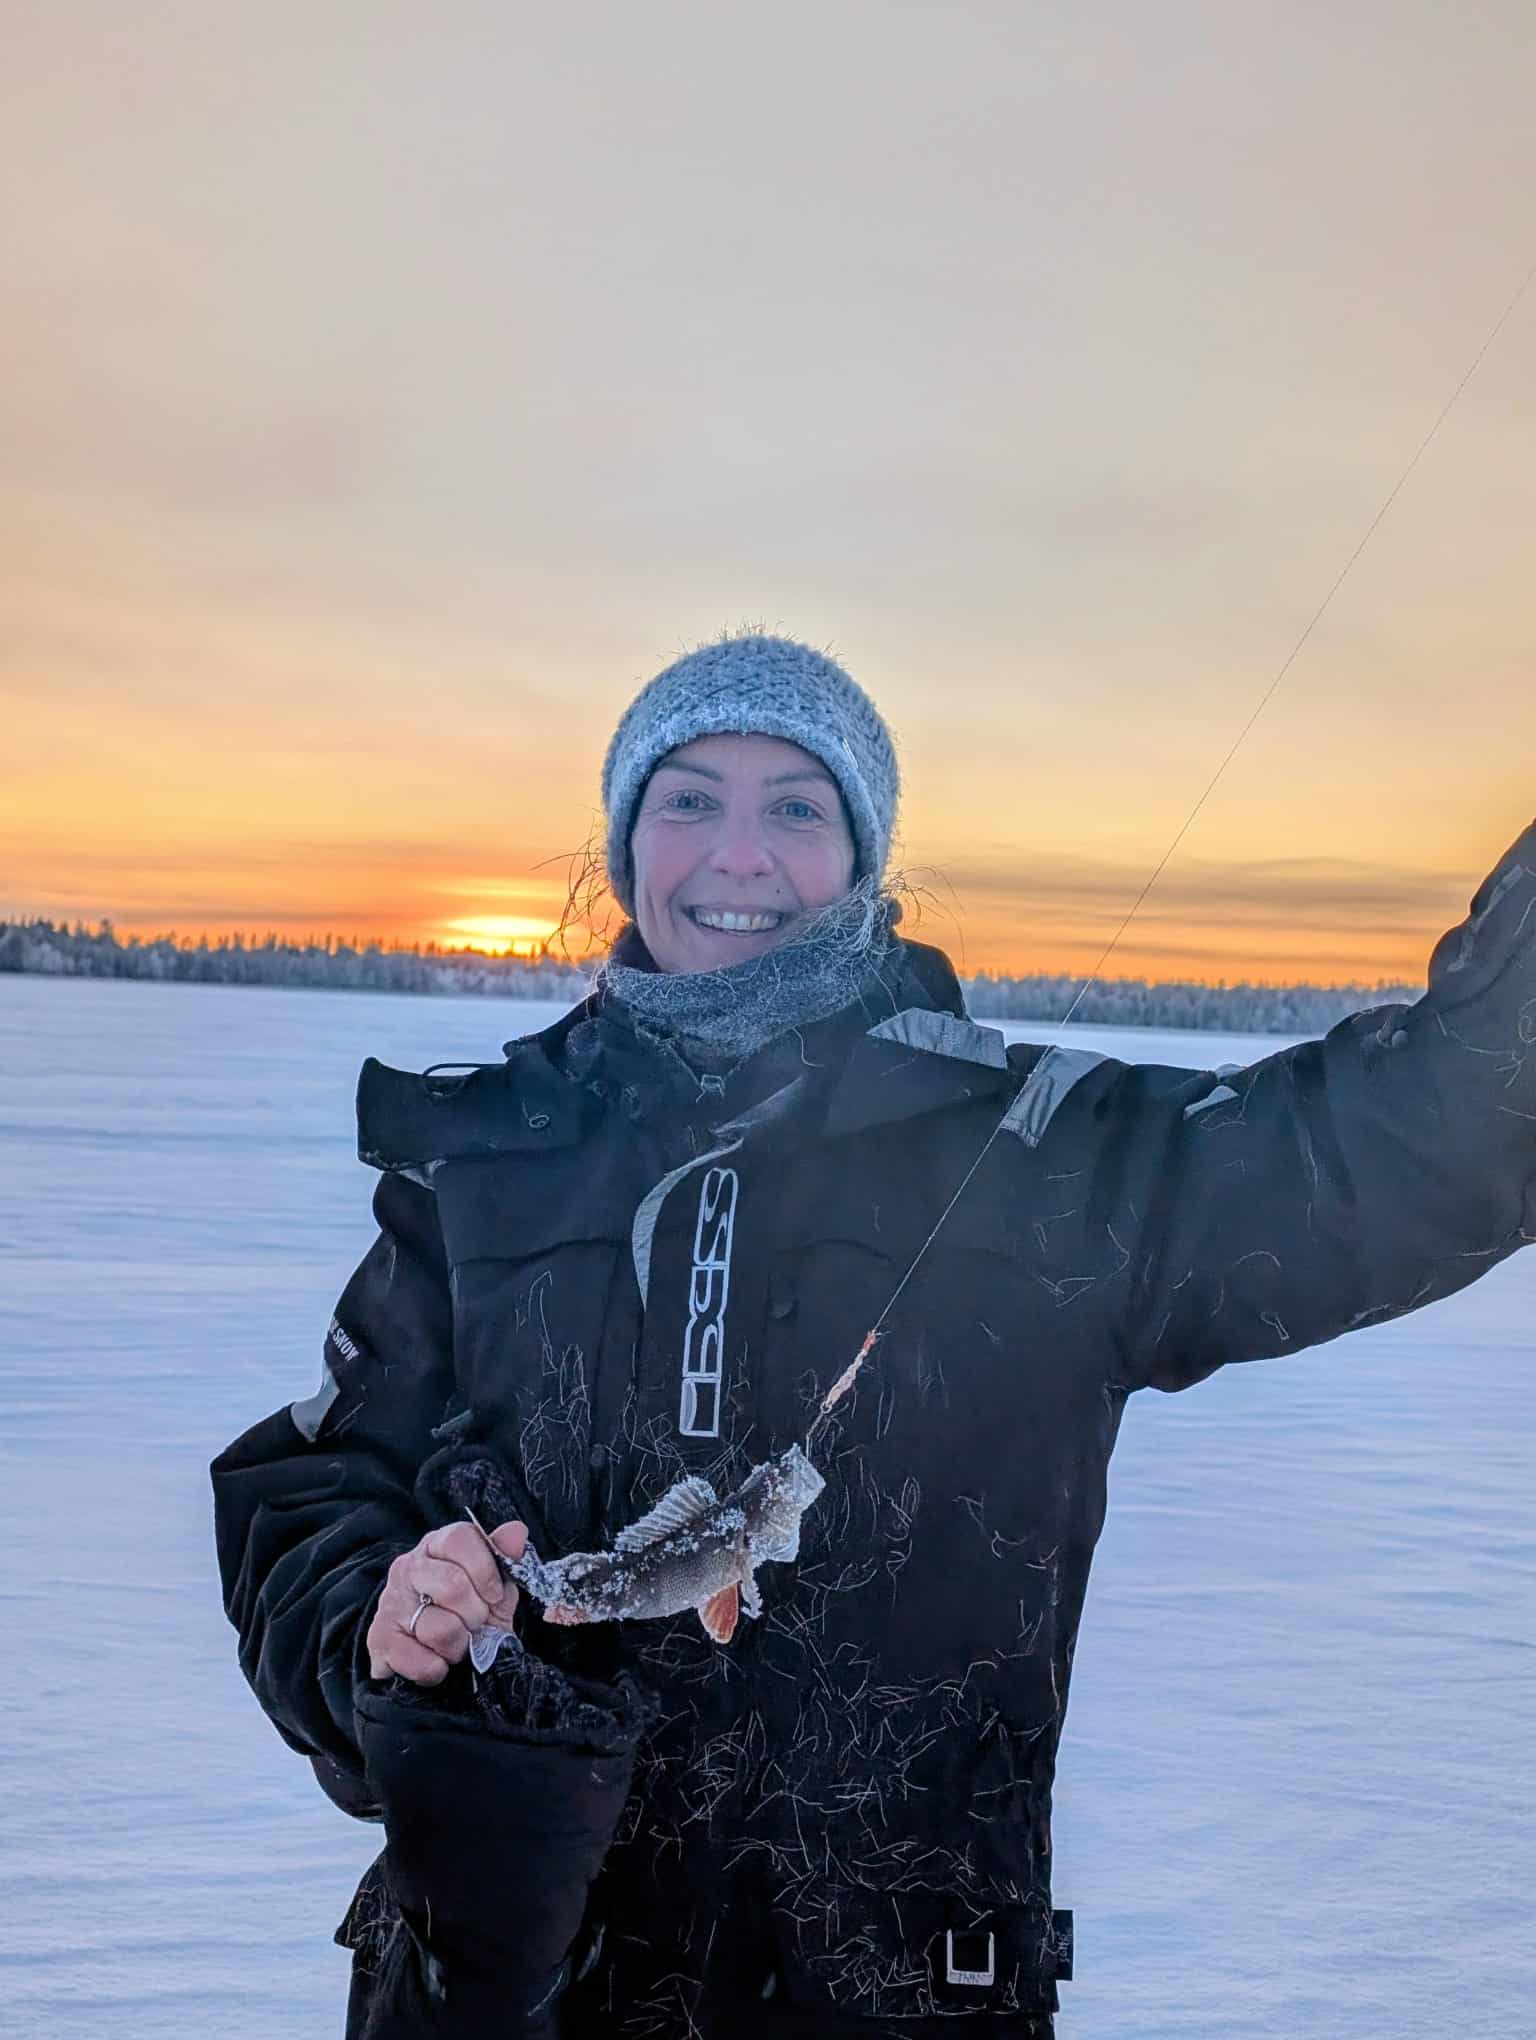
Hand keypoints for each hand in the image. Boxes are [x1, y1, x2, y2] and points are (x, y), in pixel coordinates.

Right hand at [366, 1520, 526, 1683]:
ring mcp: (390, 1603)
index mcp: (437, 1545)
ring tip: (456, 1644)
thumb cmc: (467, 1612)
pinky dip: (438, 1670)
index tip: (494, 1596)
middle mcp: (408, 1567)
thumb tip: (517, 1532)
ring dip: (459, 1646)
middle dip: (476, 1615)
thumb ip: (505, 1559)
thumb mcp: (493, 1586)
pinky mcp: (378, 1641)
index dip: (486, 1571)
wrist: (432, 1653)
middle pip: (453, 1585)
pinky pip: (422, 1663)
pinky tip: (436, 1661)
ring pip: (440, 1629)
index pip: (460, 1539)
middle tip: (475, 1625)